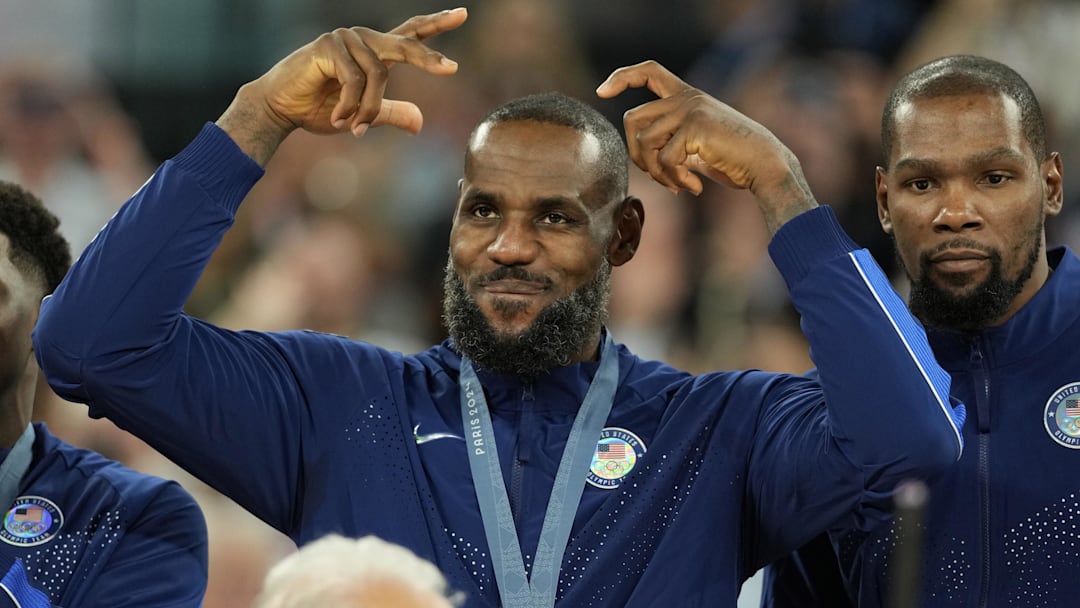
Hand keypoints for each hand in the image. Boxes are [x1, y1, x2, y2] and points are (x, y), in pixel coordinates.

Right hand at [218, 8, 465, 163]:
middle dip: (426, 60)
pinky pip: (354, 80)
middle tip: (451, 70)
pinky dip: (350, 106)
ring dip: (367, 108)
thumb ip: (390, 113)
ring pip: (377, 75)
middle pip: (404, 46)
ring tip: (352, 127)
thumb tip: (421, 123)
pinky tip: (339, 119)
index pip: (410, 34)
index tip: (462, 14)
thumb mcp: (362, 115)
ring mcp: (345, 38)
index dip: (436, 24)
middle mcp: (362, 39)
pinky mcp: (328, 45)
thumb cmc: (318, 109)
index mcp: (374, 51)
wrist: (280, 109)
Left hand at [597, 60, 815, 231]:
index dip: (622, 77)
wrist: (764, 164)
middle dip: (636, 155)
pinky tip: (693, 188)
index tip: (602, 91)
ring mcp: (690, 110)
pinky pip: (663, 159)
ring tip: (679, 185)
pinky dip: (674, 180)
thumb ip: (670, 141)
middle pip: (632, 119)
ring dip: (657, 173)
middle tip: (658, 176)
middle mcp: (686, 97)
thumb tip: (640, 158)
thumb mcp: (695, 146)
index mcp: (686, 95)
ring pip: (644, 143)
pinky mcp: (695, 127)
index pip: (648, 72)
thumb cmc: (732, 159)